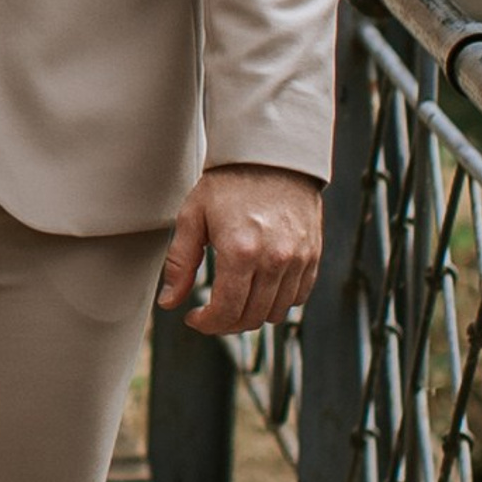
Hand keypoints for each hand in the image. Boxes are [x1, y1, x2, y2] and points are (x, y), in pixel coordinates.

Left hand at [158, 163, 322, 336]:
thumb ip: (180, 263)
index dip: (207, 324)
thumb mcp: (193, 216)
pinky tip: (259, 288)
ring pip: (276, 313)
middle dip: (226, 324)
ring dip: (252, 315)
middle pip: (251, 318)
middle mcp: (274, 260)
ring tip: (234, 300)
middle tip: (210, 313)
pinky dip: (277, 302)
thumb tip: (169, 302)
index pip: (226, 311)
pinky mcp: (312, 256)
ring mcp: (297, 260)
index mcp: (240, 252)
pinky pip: (297, 297)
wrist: (270, 157)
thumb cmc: (228, 184)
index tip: (194, 318)